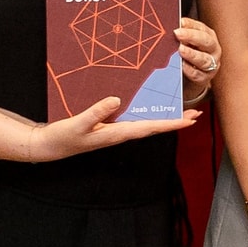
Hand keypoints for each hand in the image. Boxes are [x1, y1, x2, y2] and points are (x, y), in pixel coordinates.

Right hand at [31, 94, 201, 157]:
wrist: (49, 146)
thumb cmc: (63, 137)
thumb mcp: (78, 124)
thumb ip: (96, 112)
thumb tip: (117, 100)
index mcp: (117, 133)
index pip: (151, 128)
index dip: (171, 123)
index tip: (190, 120)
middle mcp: (121, 133)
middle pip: (154, 126)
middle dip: (175, 121)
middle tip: (197, 114)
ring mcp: (115, 130)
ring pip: (146, 123)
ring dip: (164, 118)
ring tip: (183, 112)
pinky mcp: (108, 126)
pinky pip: (134, 119)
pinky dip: (147, 113)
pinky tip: (151, 108)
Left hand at [176, 16, 220, 94]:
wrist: (196, 76)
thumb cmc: (191, 55)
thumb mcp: (188, 42)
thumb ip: (182, 34)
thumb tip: (170, 25)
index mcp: (209, 36)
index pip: (201, 28)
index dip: (191, 25)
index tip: (180, 22)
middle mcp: (213, 49)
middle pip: (206, 41)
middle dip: (192, 36)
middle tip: (177, 33)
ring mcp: (212, 64)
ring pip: (205, 59)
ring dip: (192, 54)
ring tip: (181, 50)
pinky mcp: (205, 77)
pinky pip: (197, 74)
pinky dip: (189, 70)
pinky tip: (182, 65)